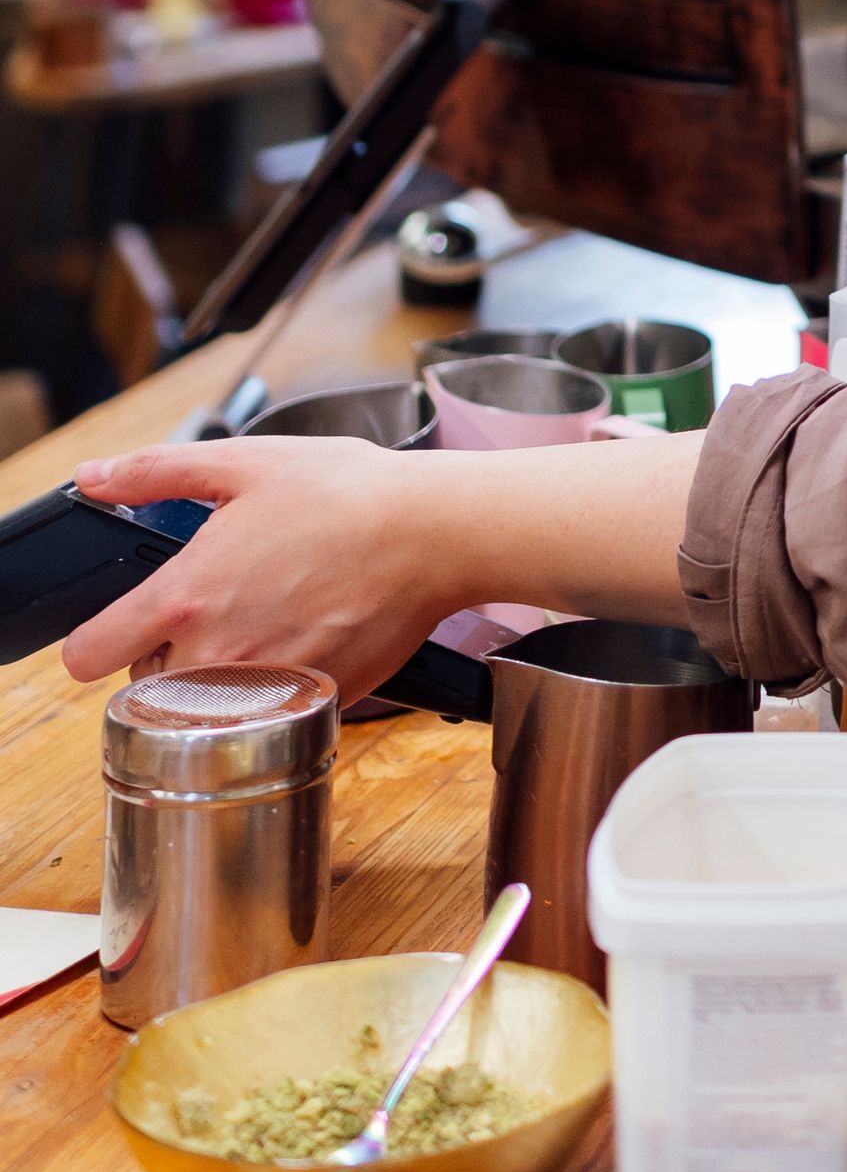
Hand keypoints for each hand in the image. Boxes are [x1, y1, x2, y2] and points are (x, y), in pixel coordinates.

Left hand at [64, 436, 471, 699]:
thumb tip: (95, 475)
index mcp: (185, 597)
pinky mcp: (308, 703)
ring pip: (203, 703)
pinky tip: (304, 636)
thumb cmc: (349, 494)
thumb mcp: (244, 463)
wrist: (433, 534)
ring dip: (218, 674)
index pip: (88, 656)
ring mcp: (262, 688)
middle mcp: (215, 655)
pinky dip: (274, 684)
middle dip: (170, 650)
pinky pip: (265, 708)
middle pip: (146, 683)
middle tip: (219, 604)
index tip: (119, 624)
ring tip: (264, 621)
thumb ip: (157, 472)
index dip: (97, 637)